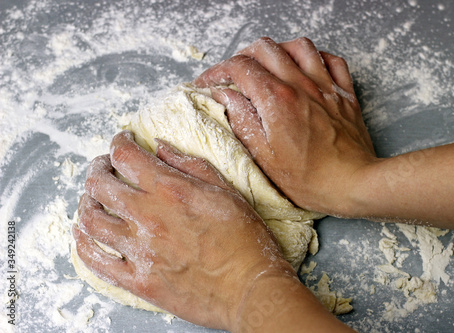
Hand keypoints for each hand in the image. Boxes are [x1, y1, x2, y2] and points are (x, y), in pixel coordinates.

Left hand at [73, 130, 294, 329]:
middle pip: (100, 185)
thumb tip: (161, 147)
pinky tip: (82, 236)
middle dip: (97, 169)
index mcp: (170, 191)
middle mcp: (148, 217)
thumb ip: (190, 166)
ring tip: (89, 199)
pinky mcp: (138, 281)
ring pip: (91, 221)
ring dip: (85, 203)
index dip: (118, 143)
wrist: (250, 288)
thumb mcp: (225, 191)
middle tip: (102, 167)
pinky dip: (83, 245)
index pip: (126, 156)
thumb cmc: (244, 240)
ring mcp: (140, 251)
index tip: (121, 142)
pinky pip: (97, 262)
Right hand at [194, 37, 376, 216]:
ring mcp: (325, 87)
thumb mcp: (264, 157)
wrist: (354, 183)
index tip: (209, 82)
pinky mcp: (344, 94)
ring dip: (278, 49)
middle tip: (234, 72)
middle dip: (243, 55)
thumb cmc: (310, 178)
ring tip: (268, 64)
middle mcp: (301, 85)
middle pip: (265, 48)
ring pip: (299, 46)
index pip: (240, 68)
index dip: (218, 71)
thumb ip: (242, 120)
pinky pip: (332, 60)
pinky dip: (315, 57)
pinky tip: (306, 67)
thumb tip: (224, 95)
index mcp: (277, 101)